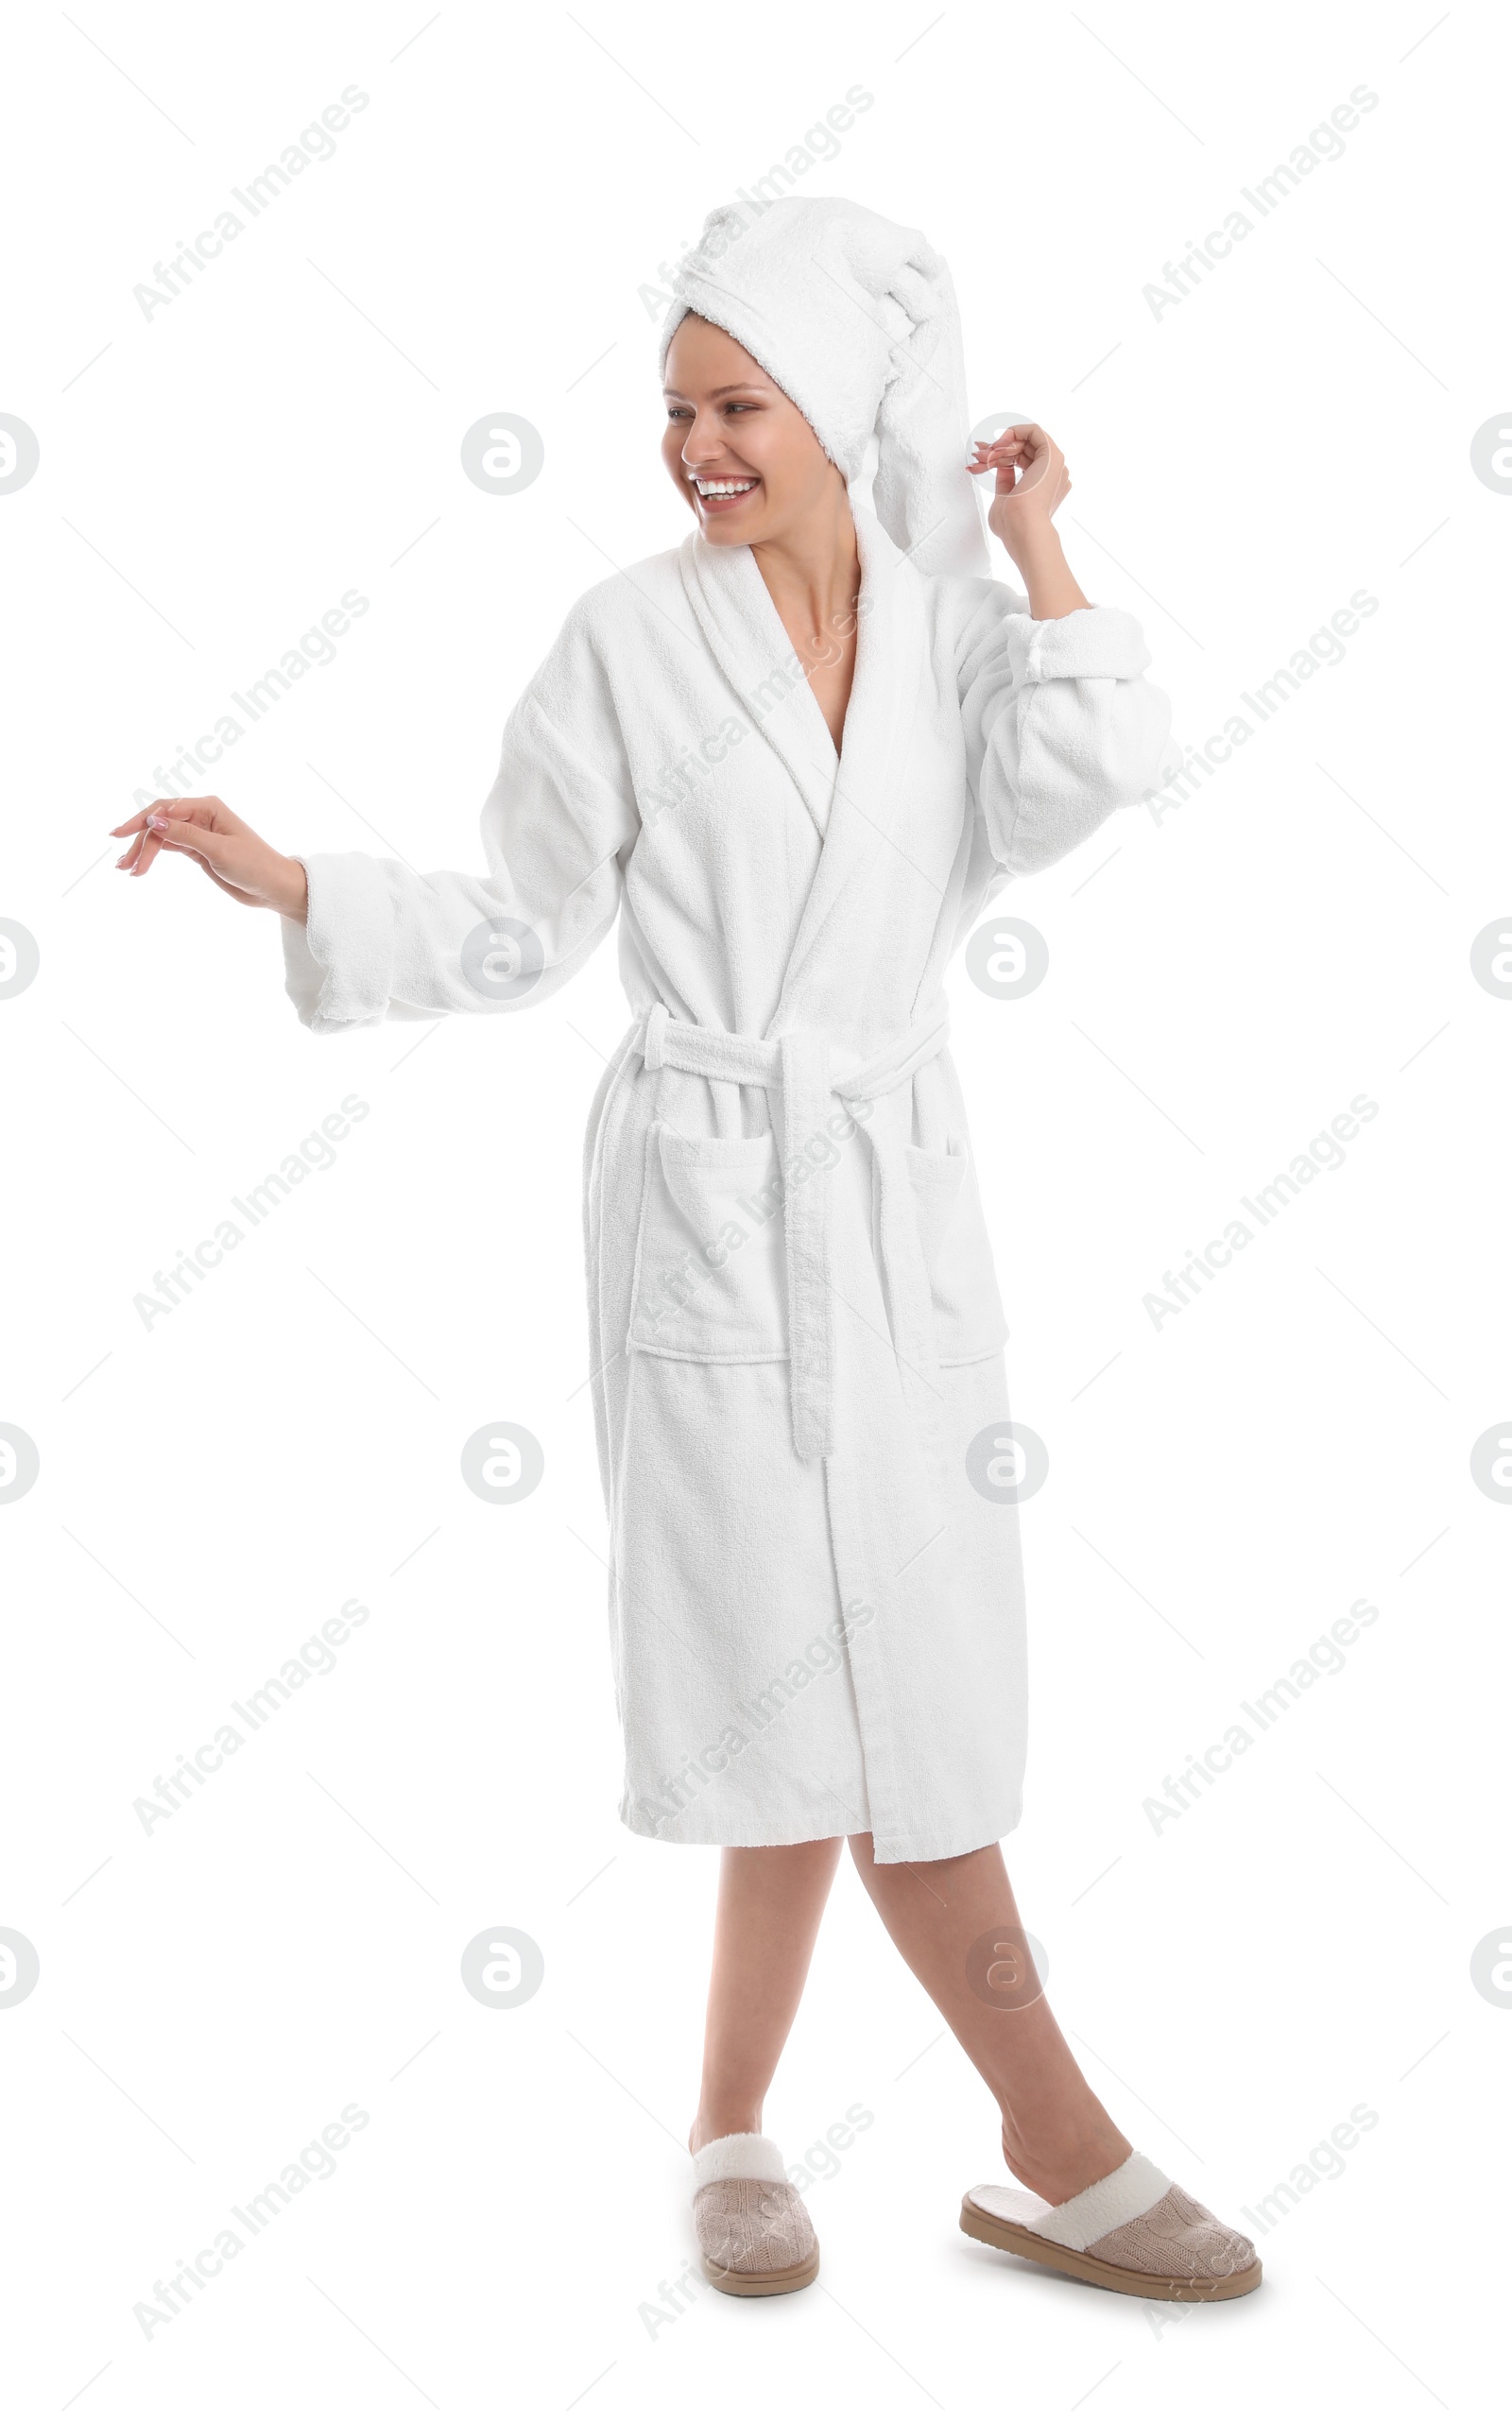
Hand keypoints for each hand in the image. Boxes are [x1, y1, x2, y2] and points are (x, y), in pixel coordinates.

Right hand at [110, 797, 308, 919]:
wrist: (273, 887)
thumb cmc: (254, 865)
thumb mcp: (218, 849)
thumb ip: (184, 834)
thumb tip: (153, 819)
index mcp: (207, 807)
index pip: (165, 809)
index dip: (141, 821)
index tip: (122, 837)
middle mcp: (200, 815)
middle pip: (159, 822)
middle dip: (139, 841)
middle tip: (122, 864)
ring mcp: (197, 832)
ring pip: (161, 836)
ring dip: (142, 851)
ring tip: (126, 870)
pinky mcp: (197, 850)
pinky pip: (169, 847)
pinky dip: (153, 855)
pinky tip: (140, 866)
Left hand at [968, 424, 1086, 616]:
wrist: (1023, 530)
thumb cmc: (1012, 525)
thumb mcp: (1004, 498)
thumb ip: (1005, 480)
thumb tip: (1002, 464)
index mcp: (1044, 486)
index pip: (1021, 462)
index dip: (998, 456)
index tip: (978, 459)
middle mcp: (1052, 475)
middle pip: (1021, 451)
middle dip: (995, 450)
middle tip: (977, 455)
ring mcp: (1054, 466)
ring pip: (1025, 441)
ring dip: (1000, 445)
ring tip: (983, 456)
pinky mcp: (1052, 456)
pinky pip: (1035, 431)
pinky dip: (1015, 432)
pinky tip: (999, 444)